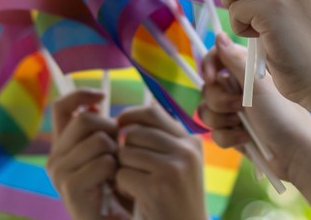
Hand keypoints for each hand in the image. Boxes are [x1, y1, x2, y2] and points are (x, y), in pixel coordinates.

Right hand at [46, 89, 130, 219]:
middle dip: (109, 127)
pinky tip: (116, 185)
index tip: (103, 95)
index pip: (61, 107)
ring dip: (116, 153)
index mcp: (61, 147)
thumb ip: (97, 131)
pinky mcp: (70, 187)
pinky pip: (103, 163)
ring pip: (98, 140)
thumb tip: (95, 102)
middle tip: (118, 146)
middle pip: (84, 119)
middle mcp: (54, 158)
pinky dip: (116, 171)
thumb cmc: (113, 191)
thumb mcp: (105, 155)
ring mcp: (60, 173)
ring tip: (117, 170)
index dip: (81, 94)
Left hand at [115, 105, 207, 219]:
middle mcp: (186, 151)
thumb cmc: (178, 200)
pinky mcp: (157, 187)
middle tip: (134, 172)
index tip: (119, 126)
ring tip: (137, 187)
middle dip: (126, 152)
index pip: (152, 113)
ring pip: (125, 153)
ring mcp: (173, 168)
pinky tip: (137, 198)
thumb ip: (164, 139)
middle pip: (134, 134)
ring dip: (124, 170)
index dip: (130, 116)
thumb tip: (137, 110)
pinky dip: (123, 188)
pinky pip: (122, 174)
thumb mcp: (180, 165)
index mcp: (191, 142)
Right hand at [199, 33, 310, 182]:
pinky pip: (215, 132)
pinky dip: (228, 136)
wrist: (296, 152)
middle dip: (219, 100)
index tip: (212, 78)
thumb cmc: (282, 115)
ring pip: (207, 111)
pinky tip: (246, 138)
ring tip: (243, 124)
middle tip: (239, 106)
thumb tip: (219, 36)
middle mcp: (239, 89)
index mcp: (246, 72)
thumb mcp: (257, 84)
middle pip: (208, 88)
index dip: (209, 67)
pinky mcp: (234, 132)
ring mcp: (236, 112)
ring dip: (222, 119)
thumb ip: (234, 60)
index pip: (216, 59)